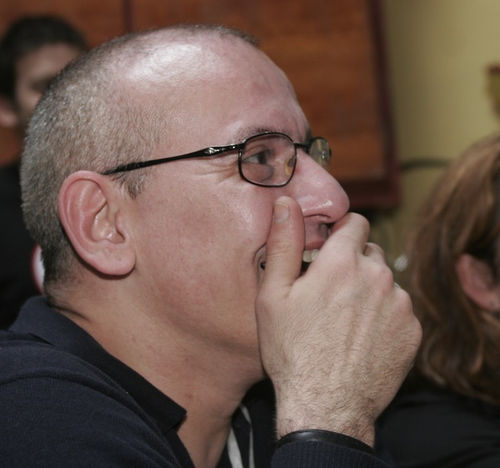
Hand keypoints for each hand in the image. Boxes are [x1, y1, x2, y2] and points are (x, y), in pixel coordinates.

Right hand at [255, 196, 421, 445]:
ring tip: (346, 319)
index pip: (355, 223)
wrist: (325, 405)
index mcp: (342, 262)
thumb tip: (286, 203)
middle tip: (330, 291)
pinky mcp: (412, 330)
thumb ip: (284, 242)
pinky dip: (384, 315)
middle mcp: (378, 276)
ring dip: (369, 290)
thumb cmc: (292, 350)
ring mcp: (400, 304)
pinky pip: (399, 309)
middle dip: (353, 262)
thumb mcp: (273, 295)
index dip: (341, 232)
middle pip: (370, 252)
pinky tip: (363, 337)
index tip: (330, 249)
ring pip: (385, 282)